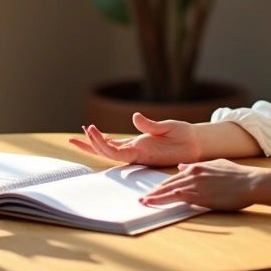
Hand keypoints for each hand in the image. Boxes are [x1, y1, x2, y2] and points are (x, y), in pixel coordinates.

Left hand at [68, 113, 201, 166]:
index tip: (92, 130)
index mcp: (143, 152)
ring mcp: (135, 150)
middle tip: (77, 134)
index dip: (102, 143)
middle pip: (107, 154)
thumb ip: (152, 125)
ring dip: (92, 144)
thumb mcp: (170, 128)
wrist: (195, 145)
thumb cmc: (185, 137)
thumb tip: (135, 117)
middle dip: (91, 145)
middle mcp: (136, 154)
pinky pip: (116, 145)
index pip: (116, 152)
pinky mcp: (137, 146)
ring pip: (109, 150)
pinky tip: (93, 133)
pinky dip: (104, 140)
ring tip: (75, 136)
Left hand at [138, 159, 270, 210]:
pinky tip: (155, 202)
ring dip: (155, 196)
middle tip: (142, 198)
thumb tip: (181, 167)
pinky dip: (164, 199)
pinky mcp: (201, 195)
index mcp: (197, 167)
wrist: (252, 182)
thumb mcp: (216, 165)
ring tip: (144, 202)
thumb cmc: (238, 175)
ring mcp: (196, 184)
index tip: (153, 190)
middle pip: (168, 184)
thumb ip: (197, 166)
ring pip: (169, 190)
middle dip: (154, 191)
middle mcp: (193, 174)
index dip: (162, 185)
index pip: (174, 177)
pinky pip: (178, 197)